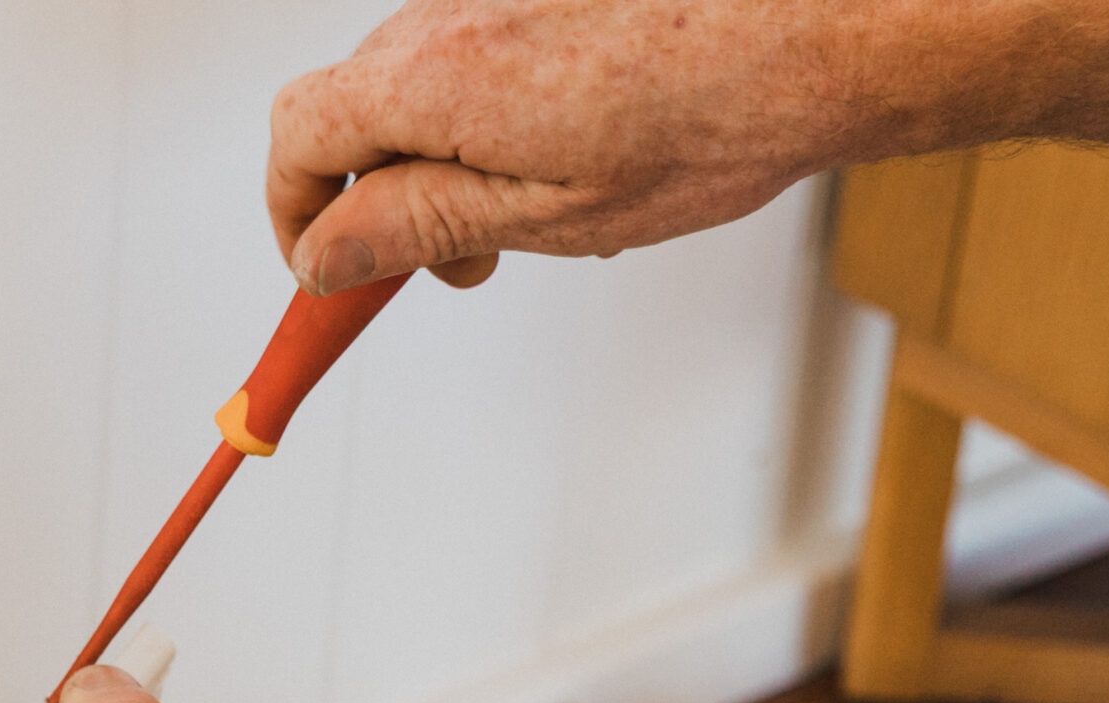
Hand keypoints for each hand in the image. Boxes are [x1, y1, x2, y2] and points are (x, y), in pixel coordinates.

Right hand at [266, 0, 1108, 297]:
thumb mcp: (539, 213)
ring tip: (530, 217)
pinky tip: (577, 156)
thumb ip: (413, 227)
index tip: (321, 271)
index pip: (297, 136)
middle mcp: (445, 16)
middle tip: (447, 268)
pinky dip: (494, 115)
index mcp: (428, 78)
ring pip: (421, 87)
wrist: (816, 29)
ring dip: (442, 158)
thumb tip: (324, 251)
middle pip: (355, 109)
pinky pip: (482, 55)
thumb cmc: (703, 118)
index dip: (292, 213)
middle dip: (378, 197)